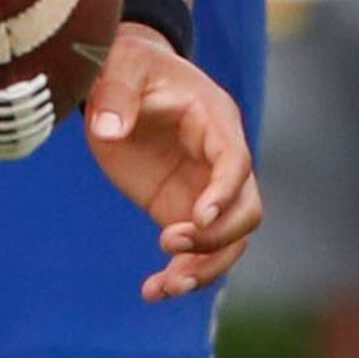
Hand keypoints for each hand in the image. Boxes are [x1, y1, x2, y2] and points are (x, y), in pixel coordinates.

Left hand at [84, 27, 261, 300]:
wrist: (126, 78)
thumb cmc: (130, 65)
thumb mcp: (121, 66)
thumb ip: (116, 94)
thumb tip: (111, 131)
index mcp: (215, 121)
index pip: (236, 162)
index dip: (224, 192)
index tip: (195, 218)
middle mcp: (220, 161)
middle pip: (247, 210)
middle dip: (216, 237)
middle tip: (167, 241)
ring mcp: (204, 189)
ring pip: (229, 241)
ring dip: (204, 269)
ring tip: (163, 288)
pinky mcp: (182, 209)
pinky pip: (197, 251)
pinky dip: (181, 274)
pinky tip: (152, 292)